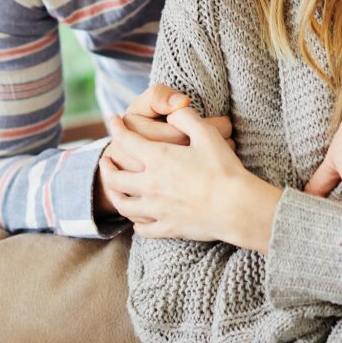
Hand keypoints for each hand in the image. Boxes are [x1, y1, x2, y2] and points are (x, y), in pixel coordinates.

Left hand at [100, 107, 275, 245]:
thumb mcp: (206, 133)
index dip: (116, 127)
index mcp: (158, 158)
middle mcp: (150, 185)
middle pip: (115, 176)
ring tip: (113, 186)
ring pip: (123, 204)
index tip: (113, 120)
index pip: (126, 140)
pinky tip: (137, 217)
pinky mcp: (167, 228)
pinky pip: (142, 228)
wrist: (236, 207)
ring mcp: (156, 209)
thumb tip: (173, 113)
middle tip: (105, 158)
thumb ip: (185, 118)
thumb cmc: (223, 169)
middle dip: (106, 165)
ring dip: (114, 192)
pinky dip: (135, 221)